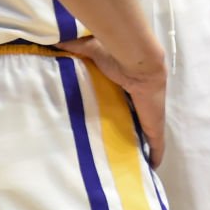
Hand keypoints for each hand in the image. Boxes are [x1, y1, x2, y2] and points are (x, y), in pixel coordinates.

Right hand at [61, 36, 167, 167]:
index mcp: (127, 88)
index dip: (118, 115)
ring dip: (140, 148)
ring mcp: (149, 117)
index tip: (107, 127)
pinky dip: (155, 157)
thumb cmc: (116, 56)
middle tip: (114, 151)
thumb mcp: (90, 51)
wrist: (139, 60)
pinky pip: (157, 146)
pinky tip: (150, 169)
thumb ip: (73, 48)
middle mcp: (140, 104)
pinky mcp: (154, 126)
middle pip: (134, 124)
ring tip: (129, 164)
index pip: (123, 105)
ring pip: (146, 138)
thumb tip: (51, 40)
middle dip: (128, 135)